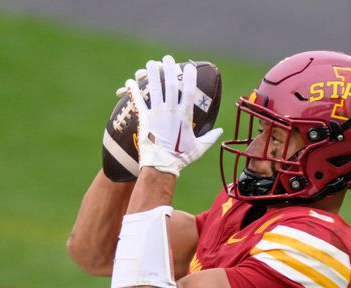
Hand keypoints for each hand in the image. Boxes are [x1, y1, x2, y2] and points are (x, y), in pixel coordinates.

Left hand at [125, 55, 222, 175]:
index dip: (190, 78)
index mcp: (185, 116)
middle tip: (167, 58)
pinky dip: (133, 91)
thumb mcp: (198, 148)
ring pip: (154, 89)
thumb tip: (220, 131)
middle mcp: (171, 112)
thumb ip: (209, 137)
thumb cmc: (181, 158)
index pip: (190, 91)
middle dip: (169, 69)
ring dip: (151, 75)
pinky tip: (129, 82)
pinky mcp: (145, 119)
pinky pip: (138, 102)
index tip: (190, 67)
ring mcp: (157, 114)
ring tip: (150, 64)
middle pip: (171, 85)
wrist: (161, 166)